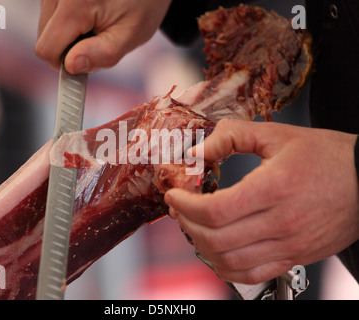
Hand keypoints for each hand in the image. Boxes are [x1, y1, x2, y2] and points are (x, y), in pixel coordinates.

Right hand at [36, 0, 171, 73]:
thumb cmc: (143, 4)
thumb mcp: (129, 35)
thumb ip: (102, 55)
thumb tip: (72, 67)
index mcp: (74, 4)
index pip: (47, 49)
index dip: (64, 65)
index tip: (87, 64)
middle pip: (45, 39)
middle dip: (69, 49)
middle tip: (97, 41)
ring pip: (47, 29)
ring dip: (69, 36)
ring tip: (96, 25)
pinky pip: (52, 17)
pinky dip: (69, 24)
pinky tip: (90, 16)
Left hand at [164, 118, 358, 283]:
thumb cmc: (324, 155)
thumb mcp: (277, 134)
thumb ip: (232, 137)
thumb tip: (197, 152)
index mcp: (275, 188)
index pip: (216, 210)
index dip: (185, 204)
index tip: (174, 194)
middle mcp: (282, 222)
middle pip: (216, 239)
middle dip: (186, 224)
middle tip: (178, 208)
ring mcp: (289, 245)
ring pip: (229, 261)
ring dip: (201, 245)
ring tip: (193, 225)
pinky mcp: (295, 256)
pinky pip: (251, 274)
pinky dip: (224, 267)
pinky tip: (216, 249)